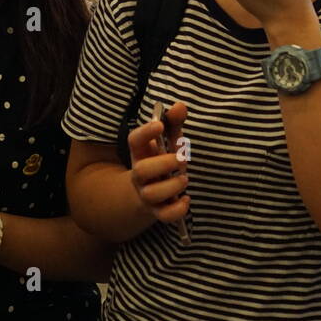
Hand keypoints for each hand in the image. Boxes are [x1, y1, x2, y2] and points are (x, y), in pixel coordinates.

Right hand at [127, 101, 189, 224]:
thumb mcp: (167, 142)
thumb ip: (174, 123)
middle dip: (162, 164)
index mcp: (141, 153)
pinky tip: (186, 199)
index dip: (145, 132)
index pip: (134, 140)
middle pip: (141, 170)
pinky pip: (164, 216)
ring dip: (171, 186)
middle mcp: (140, 174)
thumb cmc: (161, 162)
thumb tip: (180, 105)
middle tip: (181, 158)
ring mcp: (147, 194)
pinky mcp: (157, 211)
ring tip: (184, 178)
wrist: (148, 193)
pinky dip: (177, 210)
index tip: (159, 124)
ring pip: (151, 194)